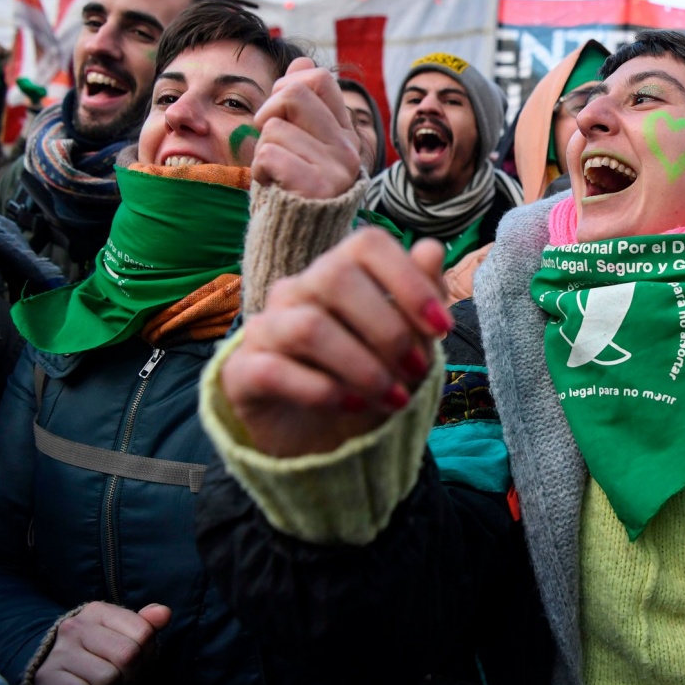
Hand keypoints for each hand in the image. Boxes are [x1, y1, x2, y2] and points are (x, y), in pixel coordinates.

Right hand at [33, 602, 170, 684]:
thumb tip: (164, 614)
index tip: (135, 662)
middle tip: (120, 680)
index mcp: (98, 611)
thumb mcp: (123, 637)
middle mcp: (75, 627)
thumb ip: (146, 625)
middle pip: (128, 656)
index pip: (144, 632)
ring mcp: (59, 652)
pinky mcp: (47, 678)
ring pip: (108, 678)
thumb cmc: (97, 657)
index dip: (147, 655)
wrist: (51, 677)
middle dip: (130, 676)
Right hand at [221, 229, 453, 456]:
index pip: (368, 243)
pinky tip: (354, 405)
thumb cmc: (372, 379)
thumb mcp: (411, 344)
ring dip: (362, 366)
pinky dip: (322, 390)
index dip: (409, 280)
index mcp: (340, 270)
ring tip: (394, 398)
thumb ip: (421, 298)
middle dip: (387, 329)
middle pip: (335, 276)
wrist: (328, 441)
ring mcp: (266, 327)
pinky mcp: (242, 371)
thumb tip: (430, 249)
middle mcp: (298, 289)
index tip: (442, 327)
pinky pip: (273, 369)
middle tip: (417, 370)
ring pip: (307, 326)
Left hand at [251, 57, 361, 199]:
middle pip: (293, 92)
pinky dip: (259, 171)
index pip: (319, 78)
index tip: (280, 112)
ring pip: (273, 128)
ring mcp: (337, 168)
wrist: (295, 242)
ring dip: (261, 151)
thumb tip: (301, 60)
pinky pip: (268, 154)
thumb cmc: (292, 189)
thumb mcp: (300, 142)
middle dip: (267, 112)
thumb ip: (303, 105)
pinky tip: (273, 186)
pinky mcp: (317, 186)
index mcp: (346, 134)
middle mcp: (348, 148)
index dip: (287, 85)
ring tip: (276, 175)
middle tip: (269, 141)